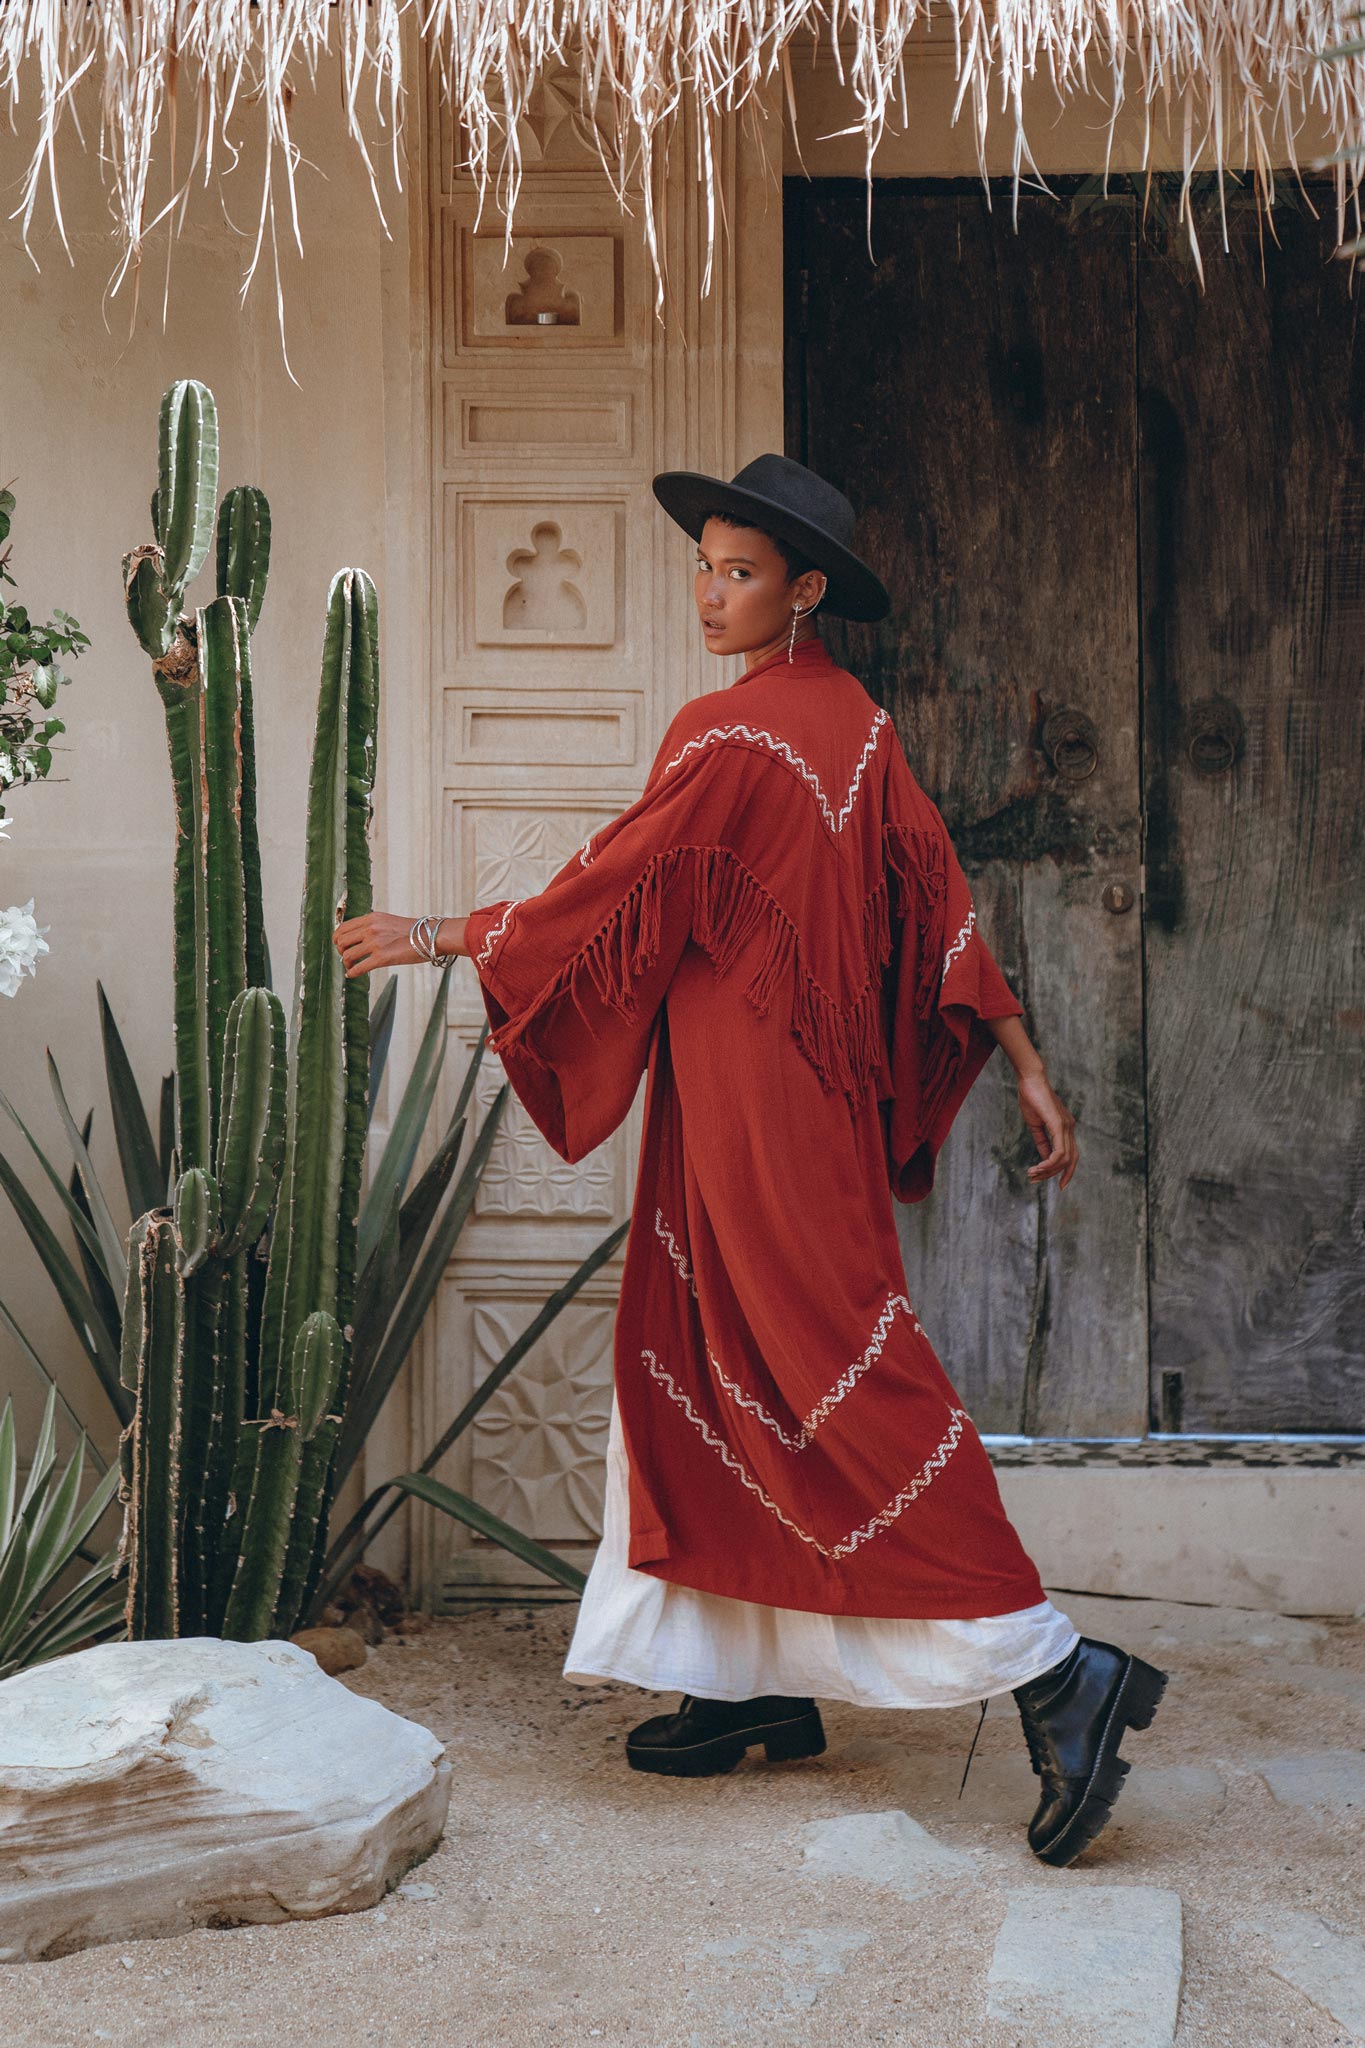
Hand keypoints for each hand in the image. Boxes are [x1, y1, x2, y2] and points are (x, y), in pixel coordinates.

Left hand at [333, 911, 461, 978]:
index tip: (341, 945)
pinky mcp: (382, 958)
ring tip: (351, 966)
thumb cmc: (414, 931)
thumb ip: (373, 926)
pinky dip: (352, 973)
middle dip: (340, 950)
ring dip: (346, 963)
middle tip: (346, 957)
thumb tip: (361, 938)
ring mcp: (375, 943)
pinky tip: (352, 975)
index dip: (338, 938)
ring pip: (348, 955)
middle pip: (341, 941)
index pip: (344, 927)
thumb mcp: (389, 921)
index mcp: (372, 918)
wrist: (431, 936)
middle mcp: (371, 928)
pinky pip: (359, 968)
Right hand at [1017, 1068, 1077, 1188]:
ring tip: (1032, 1174)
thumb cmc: (1031, 1098)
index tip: (1059, 1185)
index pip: (1071, 1155)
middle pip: (1071, 1160)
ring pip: (1065, 1158)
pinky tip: (1039, 1166)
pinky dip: (1050, 1162)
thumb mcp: (1036, 1125)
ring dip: (1048, 1170)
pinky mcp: (1058, 1124)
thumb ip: (1042, 1141)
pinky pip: (1059, 1150)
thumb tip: (1045, 1158)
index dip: (1066, 1172)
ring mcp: (1066, 1126)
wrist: (1030, 1079)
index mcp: (1065, 1128)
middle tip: (1035, 1180)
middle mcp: (1070, 1128)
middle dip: (1056, 1175)